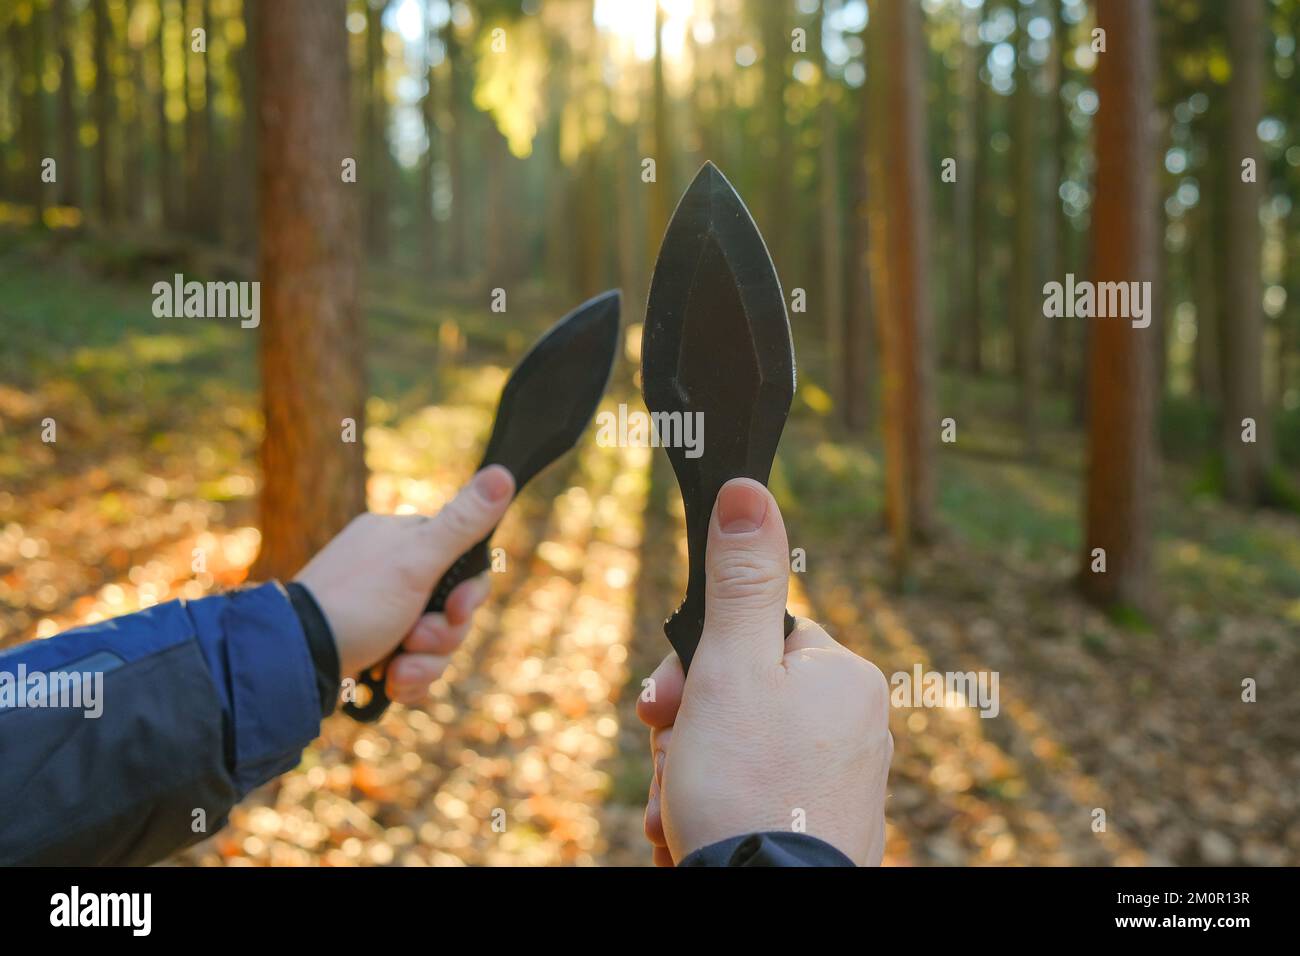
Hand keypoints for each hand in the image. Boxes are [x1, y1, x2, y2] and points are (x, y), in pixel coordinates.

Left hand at [294, 465, 513, 706]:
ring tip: (397, 671)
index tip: (458, 608)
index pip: (462, 562)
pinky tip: (391, 684)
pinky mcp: (372, 648)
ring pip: (434, 642)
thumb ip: (463, 522)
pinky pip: (412, 665)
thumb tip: (503, 471)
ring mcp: (380, 611)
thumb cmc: (355, 605)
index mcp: (398, 539)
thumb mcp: (416, 560)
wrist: (295, 661)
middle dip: (442, 635)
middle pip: (451, 608)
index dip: (469, 594)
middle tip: (416, 639)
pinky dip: (407, 678)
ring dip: (425, 663)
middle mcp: (389, 571)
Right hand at [636, 478, 892, 865]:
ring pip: (740, 752)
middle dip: (690, 732)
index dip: (698, 668)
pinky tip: (696, 834)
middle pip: (743, 698)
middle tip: (672, 762)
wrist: (770, 902)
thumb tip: (748, 488)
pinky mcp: (824, 829)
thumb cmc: (747, 786)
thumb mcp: (730, 668)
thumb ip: (739, 579)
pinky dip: (717, 812)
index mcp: (842, 678)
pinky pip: (756, 798)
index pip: (755, 637)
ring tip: (681, 812)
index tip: (665, 704)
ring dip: (692, 777)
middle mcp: (855, 727)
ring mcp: (842, 784)